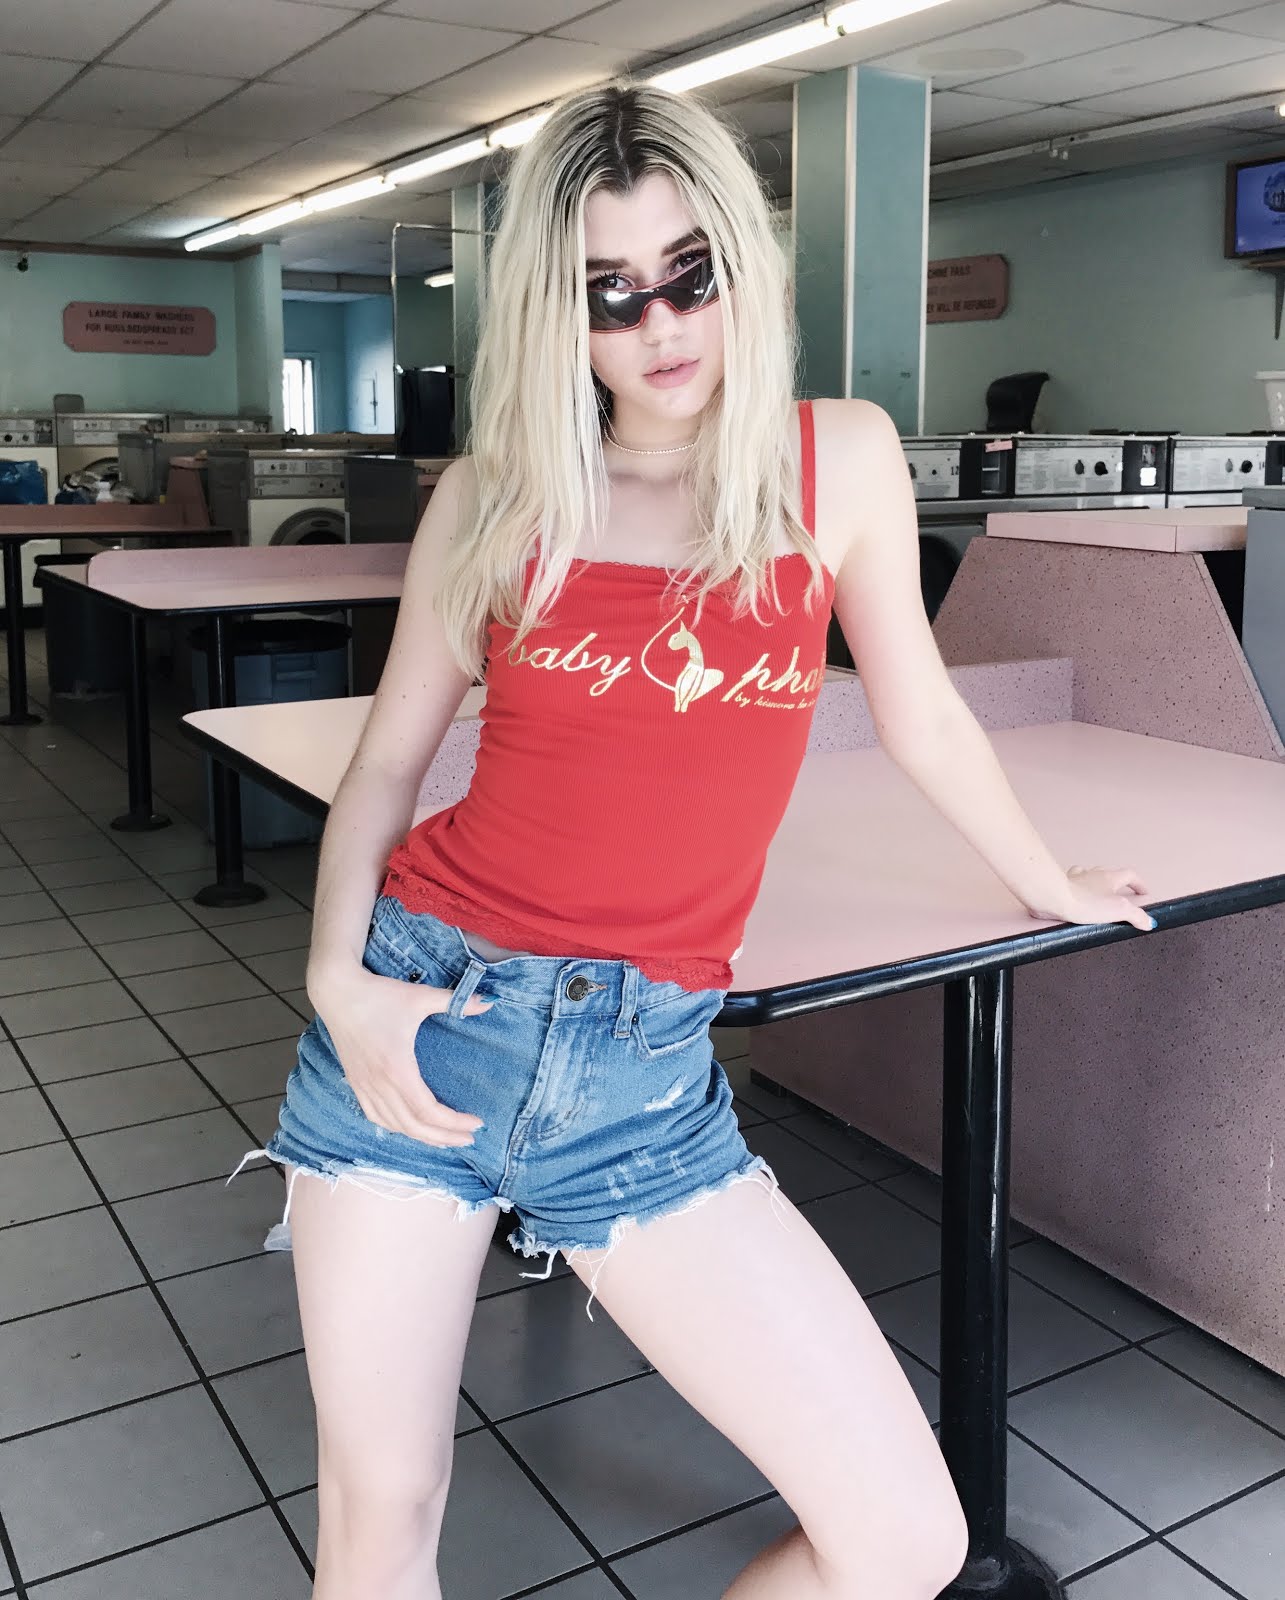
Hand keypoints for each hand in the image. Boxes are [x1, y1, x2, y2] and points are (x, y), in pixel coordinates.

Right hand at [315, 967, 489, 1146]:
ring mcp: (364, 1085)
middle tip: (468, 1139)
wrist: (337, 991)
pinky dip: (395, 1127)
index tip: (476, 1123)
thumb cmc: (378, 994)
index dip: (453, 1123)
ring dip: (421, 1136)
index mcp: (397, 1068)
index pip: (428, 1111)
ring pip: (394, 1125)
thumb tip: (488, 1003)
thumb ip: (455, 1002)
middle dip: (444, 1137)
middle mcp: (379, 1084)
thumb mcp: (420, 996)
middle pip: (414, 1126)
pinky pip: (375, 1116)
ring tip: (445, 1138)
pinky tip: (409, 1127)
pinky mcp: (355, 1082)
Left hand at [1029, 866, 1155, 932]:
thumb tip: (1149, 921)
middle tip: (1120, 894)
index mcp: (1109, 878)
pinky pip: (1070, 883)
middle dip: (1116, 882)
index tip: (1143, 891)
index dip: (1138, 883)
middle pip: (1108, 873)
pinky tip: (1075, 897)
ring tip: (1098, 894)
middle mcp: (1092, 874)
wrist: (1054, 898)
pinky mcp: (1060, 886)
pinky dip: (1075, 888)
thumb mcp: (1119, 910)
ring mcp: (1075, 879)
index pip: (1130, 875)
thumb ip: (1136, 915)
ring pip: (1088, 875)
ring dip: (1095, 882)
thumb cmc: (1085, 902)